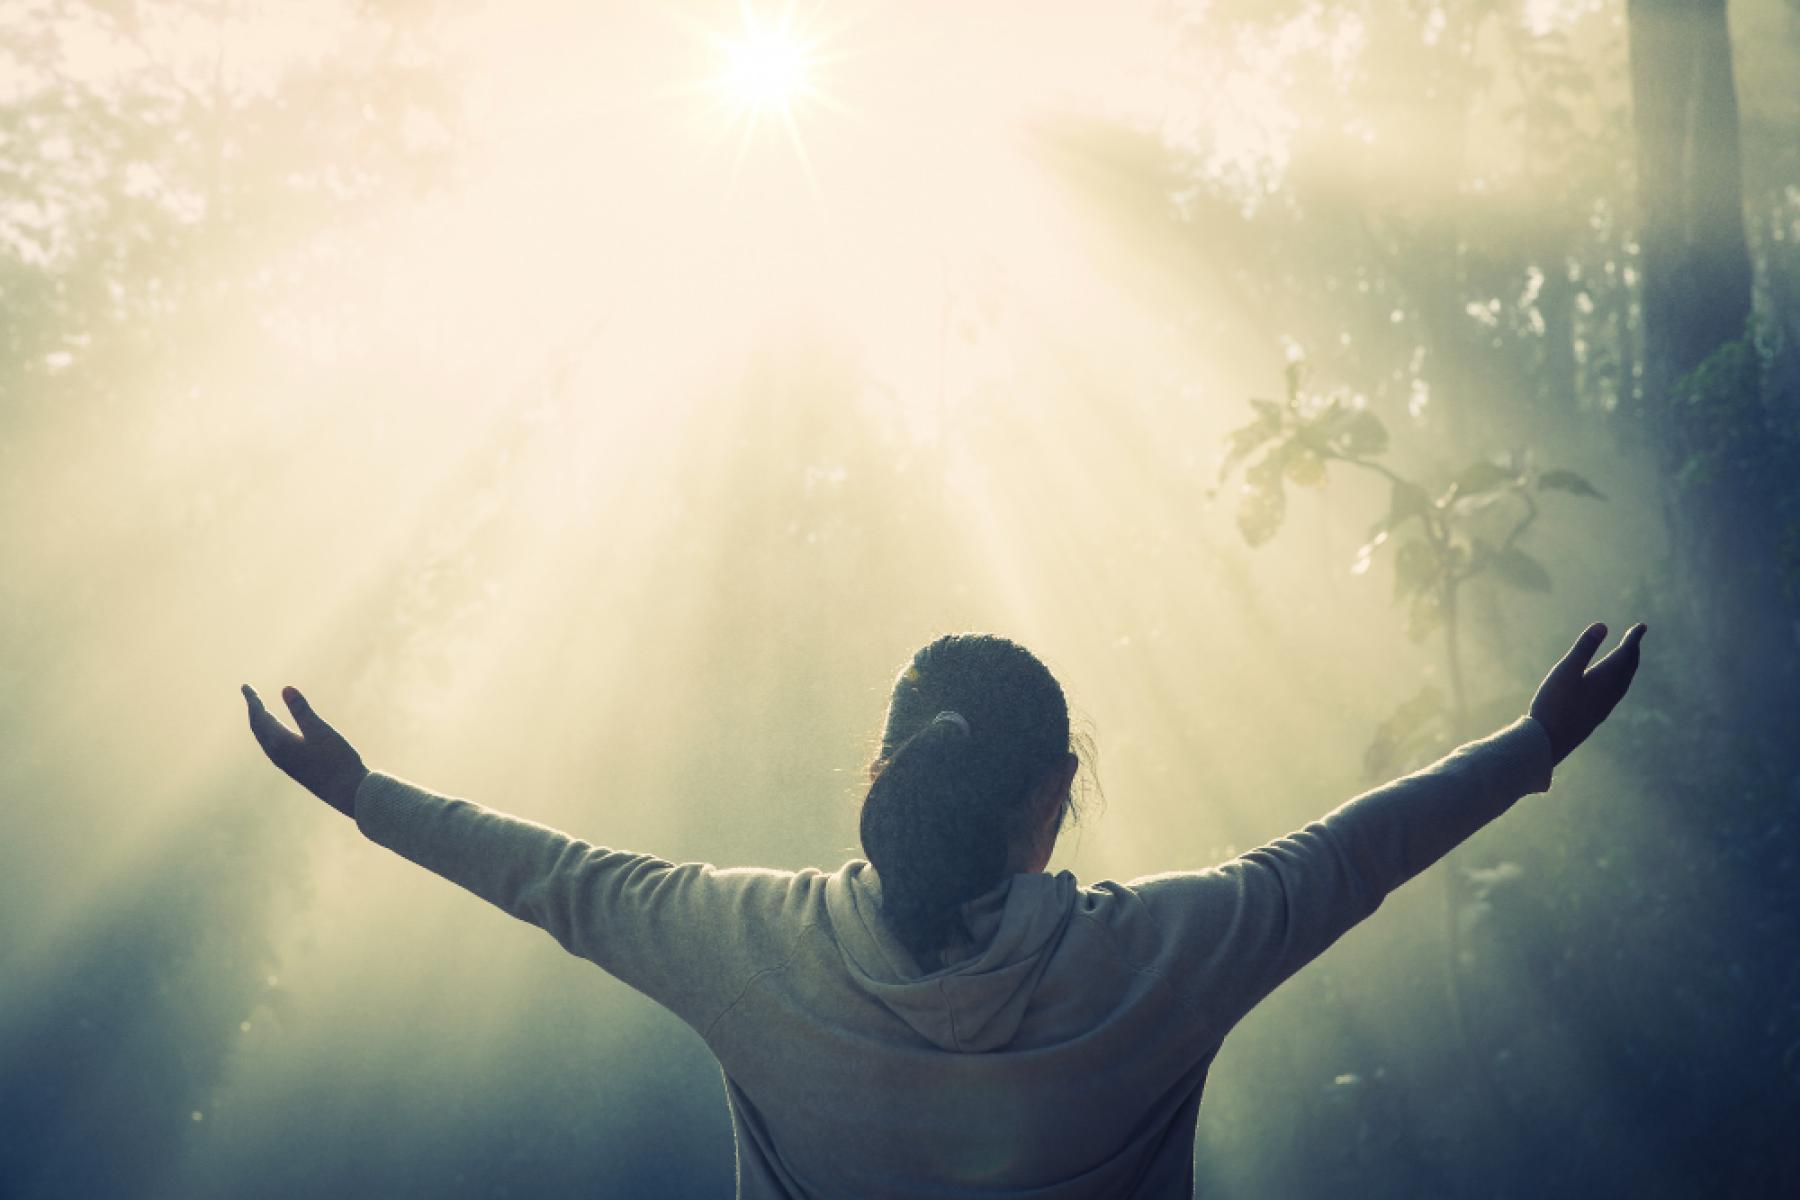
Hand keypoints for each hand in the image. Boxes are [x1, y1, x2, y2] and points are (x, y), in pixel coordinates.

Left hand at [243, 684, 367, 817]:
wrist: (347, 792)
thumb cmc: (337, 760)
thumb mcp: (321, 731)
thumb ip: (302, 710)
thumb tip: (285, 688)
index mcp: (281, 742)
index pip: (260, 717)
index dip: (252, 700)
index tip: (246, 686)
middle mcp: (277, 754)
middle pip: (258, 727)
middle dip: (254, 710)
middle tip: (251, 693)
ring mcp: (285, 763)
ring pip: (264, 739)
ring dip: (260, 722)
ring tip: (260, 710)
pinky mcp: (294, 769)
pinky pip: (272, 747)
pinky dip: (269, 734)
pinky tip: (278, 734)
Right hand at [1529, 622, 1646, 765]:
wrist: (1549, 741)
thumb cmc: (1554, 703)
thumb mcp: (1566, 670)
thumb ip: (1583, 648)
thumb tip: (1602, 625)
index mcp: (1606, 678)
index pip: (1626, 653)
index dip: (1634, 638)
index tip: (1642, 626)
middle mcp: (1610, 692)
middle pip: (1629, 667)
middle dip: (1633, 650)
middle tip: (1635, 636)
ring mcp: (1605, 706)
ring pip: (1624, 682)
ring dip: (1628, 666)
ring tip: (1627, 658)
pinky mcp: (1597, 716)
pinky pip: (1617, 693)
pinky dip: (1620, 680)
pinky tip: (1609, 686)